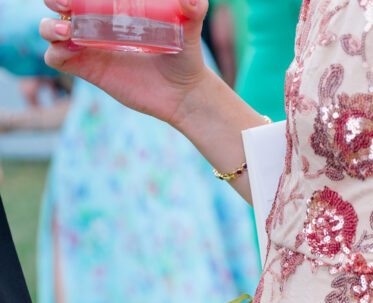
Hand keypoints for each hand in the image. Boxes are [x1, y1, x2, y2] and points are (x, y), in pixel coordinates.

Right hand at [40, 0, 209, 126]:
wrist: (183, 94)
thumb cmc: (184, 56)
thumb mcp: (189, 30)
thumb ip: (192, 11)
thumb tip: (193, 0)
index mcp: (114, 7)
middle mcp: (97, 23)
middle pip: (59, 5)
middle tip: (66, 5)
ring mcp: (90, 46)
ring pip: (51, 30)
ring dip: (49, 27)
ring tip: (66, 31)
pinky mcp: (88, 69)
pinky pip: (58, 59)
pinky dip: (55, 52)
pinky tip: (68, 50)